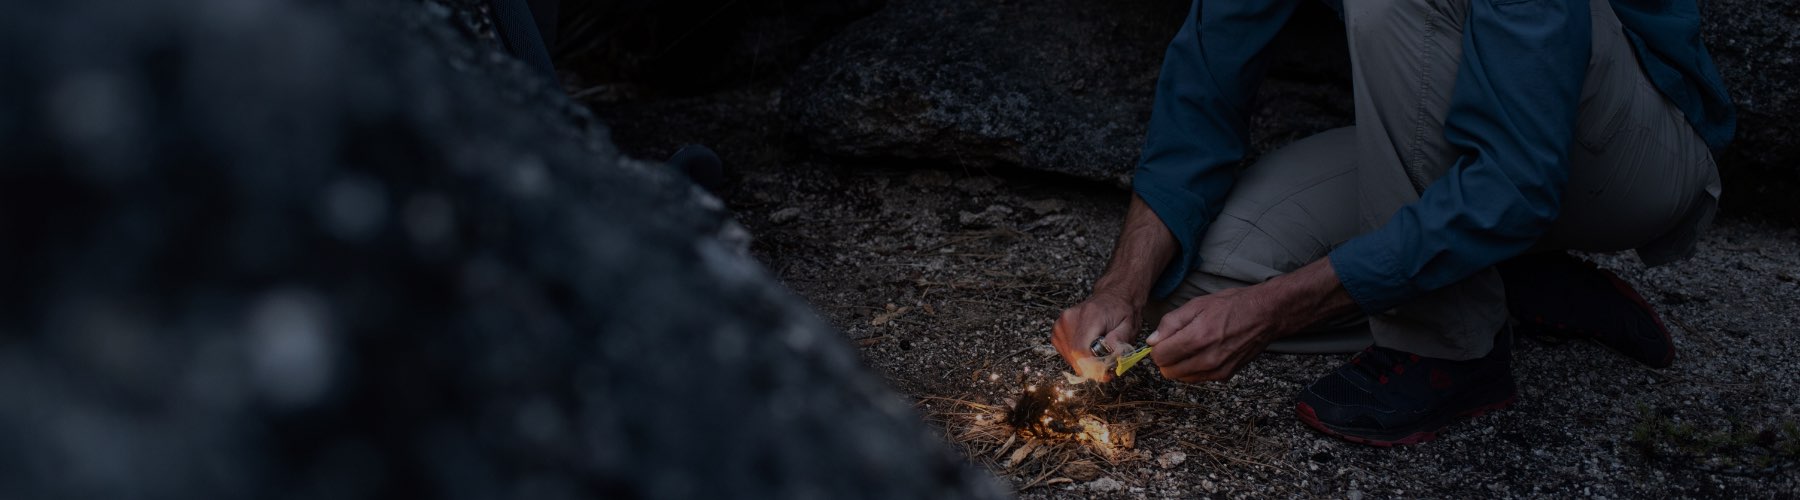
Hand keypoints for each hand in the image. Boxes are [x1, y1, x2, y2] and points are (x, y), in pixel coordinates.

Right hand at [1051, 291, 1140, 380]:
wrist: (1113, 296)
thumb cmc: (1122, 311)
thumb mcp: (1129, 326)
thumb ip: (1120, 340)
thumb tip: (1111, 354)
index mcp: (1090, 315)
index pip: (1081, 350)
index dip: (1092, 367)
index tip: (1105, 373)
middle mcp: (1070, 318)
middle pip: (1074, 356)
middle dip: (1091, 367)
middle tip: (1106, 366)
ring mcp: (1061, 323)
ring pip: (1069, 356)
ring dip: (1084, 362)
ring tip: (1098, 354)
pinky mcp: (1057, 329)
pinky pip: (1065, 352)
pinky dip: (1077, 356)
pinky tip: (1088, 348)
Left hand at [1145, 286, 1284, 382]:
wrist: (1264, 315)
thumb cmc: (1231, 306)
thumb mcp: (1197, 305)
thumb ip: (1171, 323)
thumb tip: (1152, 341)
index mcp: (1197, 338)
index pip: (1160, 357)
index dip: (1157, 348)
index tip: (1163, 340)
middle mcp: (1207, 359)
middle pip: (1168, 372)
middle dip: (1167, 359)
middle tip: (1175, 343)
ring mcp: (1217, 370)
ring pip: (1182, 378)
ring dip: (1180, 366)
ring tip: (1191, 347)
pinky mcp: (1226, 376)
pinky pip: (1199, 378)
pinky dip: (1195, 369)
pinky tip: (1204, 353)